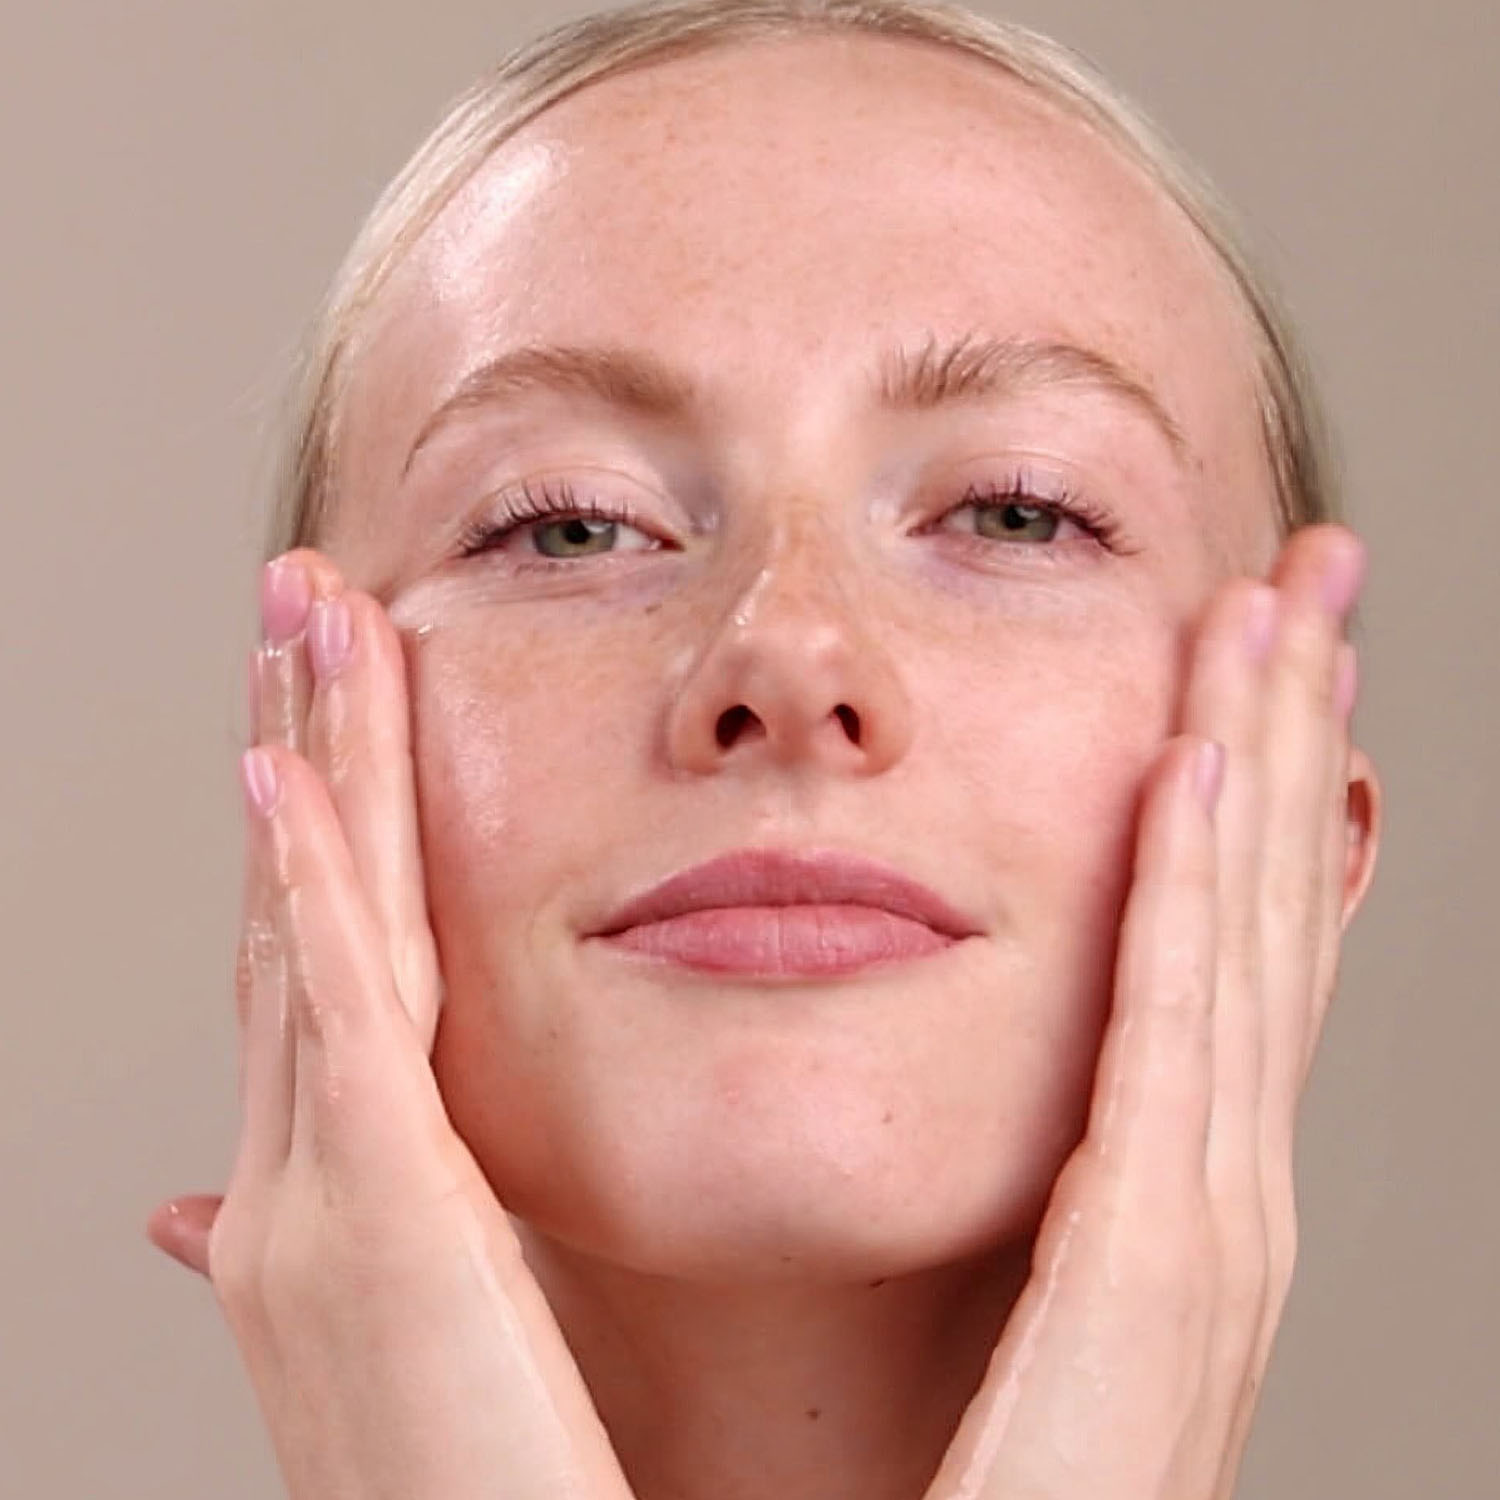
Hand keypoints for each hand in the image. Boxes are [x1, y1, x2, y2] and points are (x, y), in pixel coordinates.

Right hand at [145, 552, 633, 1499]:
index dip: (306, 830)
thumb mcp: (391, 1338)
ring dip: (306, 763)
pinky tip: (288, 782)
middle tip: (300, 607)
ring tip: (304, 625)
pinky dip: (308, 892)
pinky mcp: (377, 1217)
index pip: (310, 970)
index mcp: (316, 1196)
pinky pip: (338, 1019)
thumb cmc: (465, 1480)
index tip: (318, 709)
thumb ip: (329, 1239)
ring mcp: (312, 1195)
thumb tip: (190, 1203)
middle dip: (297, 747)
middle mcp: (286, 1177)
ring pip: (308, 928)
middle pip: (296, 915)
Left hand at [924, 524, 1376, 1499]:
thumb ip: (1018, 1187)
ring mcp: (1208, 1227)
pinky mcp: (1154, 1268)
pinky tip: (1198, 769)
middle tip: (1308, 582)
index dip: (1253, 794)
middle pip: (1263, 913)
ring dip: (1266, 765)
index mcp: (1177, 1189)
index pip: (1227, 948)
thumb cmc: (980, 1486)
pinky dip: (1194, 896)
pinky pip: (1175, 1033)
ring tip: (1281, 616)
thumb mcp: (1006, 1296)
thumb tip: (983, 1077)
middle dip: (1292, 736)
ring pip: (1244, 939)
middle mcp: (1218, 1188)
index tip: (1250, 660)